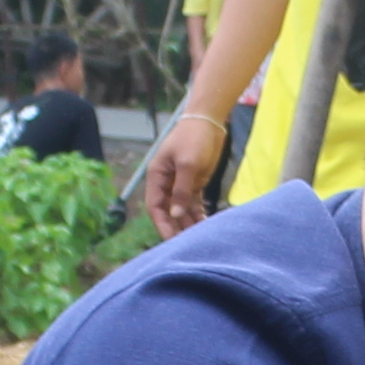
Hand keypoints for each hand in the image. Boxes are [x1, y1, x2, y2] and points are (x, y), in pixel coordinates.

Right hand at [136, 109, 224, 234]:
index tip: (171, 238)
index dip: (161, 223)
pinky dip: (198, 214)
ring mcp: (180, 183)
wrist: (209, 121)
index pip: (155, 206)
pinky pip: (194, 203)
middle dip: (176, 226)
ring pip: (181, 209)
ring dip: (189, 223)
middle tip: (187, 244)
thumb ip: (181, 190)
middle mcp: (166, 182)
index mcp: (157, 176)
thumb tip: (175, 214)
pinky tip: (205, 225)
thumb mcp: (188, 164)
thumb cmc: (194, 138)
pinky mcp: (194, 183)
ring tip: (199, 238)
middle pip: (168, 210)